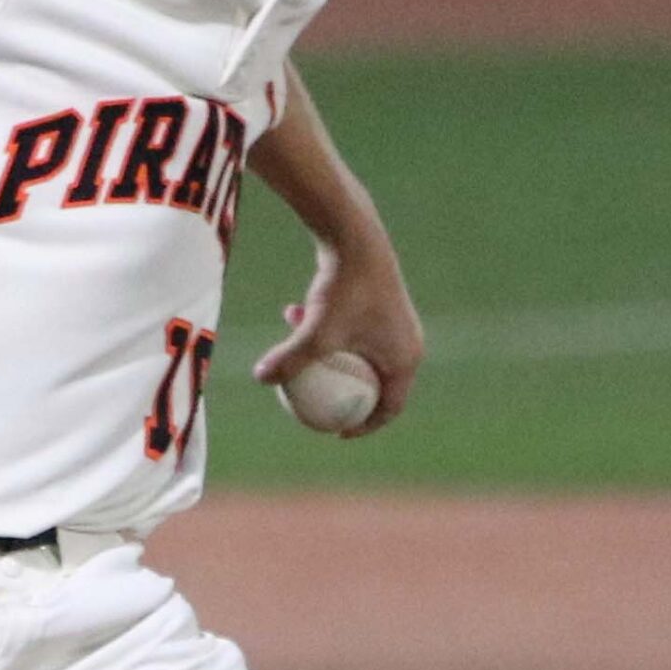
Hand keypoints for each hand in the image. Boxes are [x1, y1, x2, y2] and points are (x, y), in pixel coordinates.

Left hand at [251, 241, 424, 434]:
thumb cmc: (343, 289)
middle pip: (375, 384)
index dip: (363, 426)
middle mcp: (407, 341)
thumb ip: (289, 360)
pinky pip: (353, 325)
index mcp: (405, 359)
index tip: (336, 432)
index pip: (389, 408)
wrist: (356, 237)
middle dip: (346, 397)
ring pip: (358, 351)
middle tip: (320, 408)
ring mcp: (396, 319)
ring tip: (300, 360)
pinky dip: (327, 327)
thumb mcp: (314, 332)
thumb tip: (262, 378)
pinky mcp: (380, 299)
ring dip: (328, 357)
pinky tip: (292, 313)